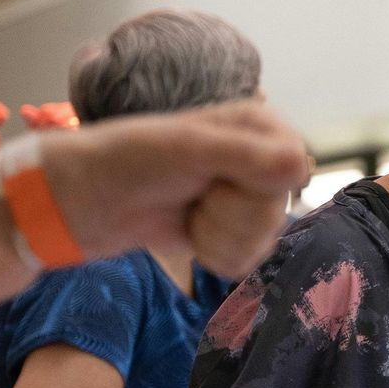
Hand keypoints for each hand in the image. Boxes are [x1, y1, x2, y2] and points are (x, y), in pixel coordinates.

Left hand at [41, 101, 308, 276]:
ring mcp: (248, 199)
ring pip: (265, 238)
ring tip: (186, 211)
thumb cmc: (129, 160)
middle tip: (194, 194)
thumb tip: (301, 165)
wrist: (87, 200)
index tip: (218, 176)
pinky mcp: (235, 233)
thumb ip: (246, 155)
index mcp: (257, 127)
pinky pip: (249, 259)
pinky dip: (213, 253)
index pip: (294, 164)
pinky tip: (188, 233)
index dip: (259, 182)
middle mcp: (260, 161)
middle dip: (230, 213)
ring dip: (217, 234)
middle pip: (278, 208)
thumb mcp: (187, 148)